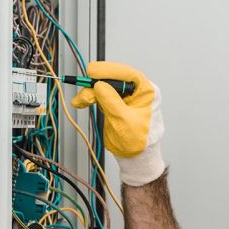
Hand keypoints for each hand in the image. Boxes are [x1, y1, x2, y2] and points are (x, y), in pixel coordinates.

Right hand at [71, 61, 165, 185]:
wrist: (137, 157)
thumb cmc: (140, 142)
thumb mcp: (124, 121)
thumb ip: (111, 102)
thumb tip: (100, 85)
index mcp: (147, 91)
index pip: (128, 73)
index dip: (109, 70)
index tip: (93, 71)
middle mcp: (136, 91)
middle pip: (113, 78)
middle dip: (96, 84)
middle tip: (85, 90)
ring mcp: (125, 97)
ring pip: (104, 86)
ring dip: (90, 92)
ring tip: (81, 101)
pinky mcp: (115, 103)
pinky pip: (101, 95)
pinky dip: (90, 97)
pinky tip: (82, 102)